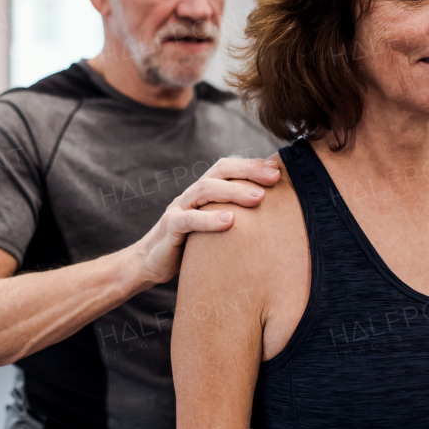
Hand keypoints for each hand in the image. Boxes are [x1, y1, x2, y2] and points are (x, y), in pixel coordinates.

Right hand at [128, 157, 281, 288]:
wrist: (150, 263)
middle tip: (273, 179)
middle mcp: (191, 195)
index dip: (251, 165)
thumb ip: (233, 216)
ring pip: (205, 190)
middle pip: (219, 171)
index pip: (227, 167)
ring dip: (233, 192)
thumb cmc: (190, 245)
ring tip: (258, 198)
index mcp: (203, 192)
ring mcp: (178, 208)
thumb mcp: (214, 227)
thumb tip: (272, 216)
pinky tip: (230, 222)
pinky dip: (209, 219)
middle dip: (248, 171)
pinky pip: (188, 220)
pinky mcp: (168, 228)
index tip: (277, 171)